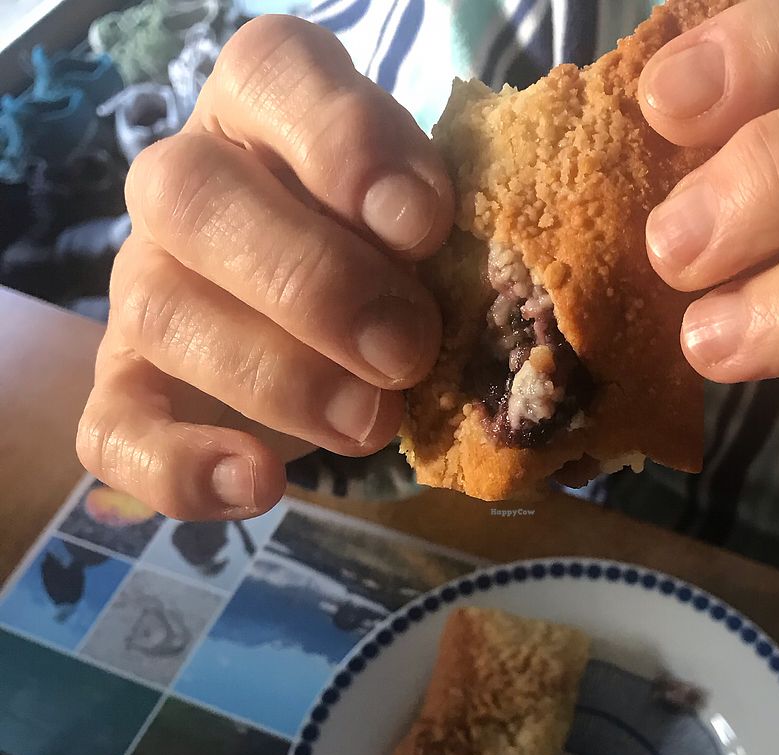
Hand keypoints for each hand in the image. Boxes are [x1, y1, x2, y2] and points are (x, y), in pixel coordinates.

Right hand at [77, 16, 452, 520]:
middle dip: (315, 283)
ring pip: (160, 312)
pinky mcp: (127, 393)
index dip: (344, 141)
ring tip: (371, 424)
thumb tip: (492, 291)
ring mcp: (144, 291)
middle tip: (407, 353)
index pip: (271, 74)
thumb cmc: (387, 263)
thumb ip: (436, 238)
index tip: (422, 224)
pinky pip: (115, 431)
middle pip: (197, 197)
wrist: (314, 341)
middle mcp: (185, 188)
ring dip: (276, 377)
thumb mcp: (421, 232)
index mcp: (264, 114)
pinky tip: (258, 485)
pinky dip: (181, 467)